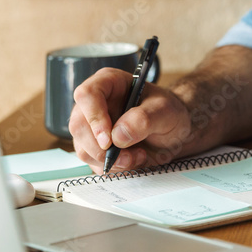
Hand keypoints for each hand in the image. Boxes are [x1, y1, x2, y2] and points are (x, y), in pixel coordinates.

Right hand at [69, 68, 191, 172]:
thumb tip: (117, 136)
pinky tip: (133, 160)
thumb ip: (144, 119)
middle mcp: (95, 104)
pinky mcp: (95, 147)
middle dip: (103, 148)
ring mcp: (92, 127)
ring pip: (83, 149)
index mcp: (109, 83)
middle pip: (79, 126)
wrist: (173, 132)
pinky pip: (93, 164)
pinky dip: (114, 168)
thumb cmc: (168, 112)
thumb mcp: (165, 111)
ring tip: (138, 155)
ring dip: (111, 161)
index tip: (108, 140)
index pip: (87, 94)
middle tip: (129, 156)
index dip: (94, 117)